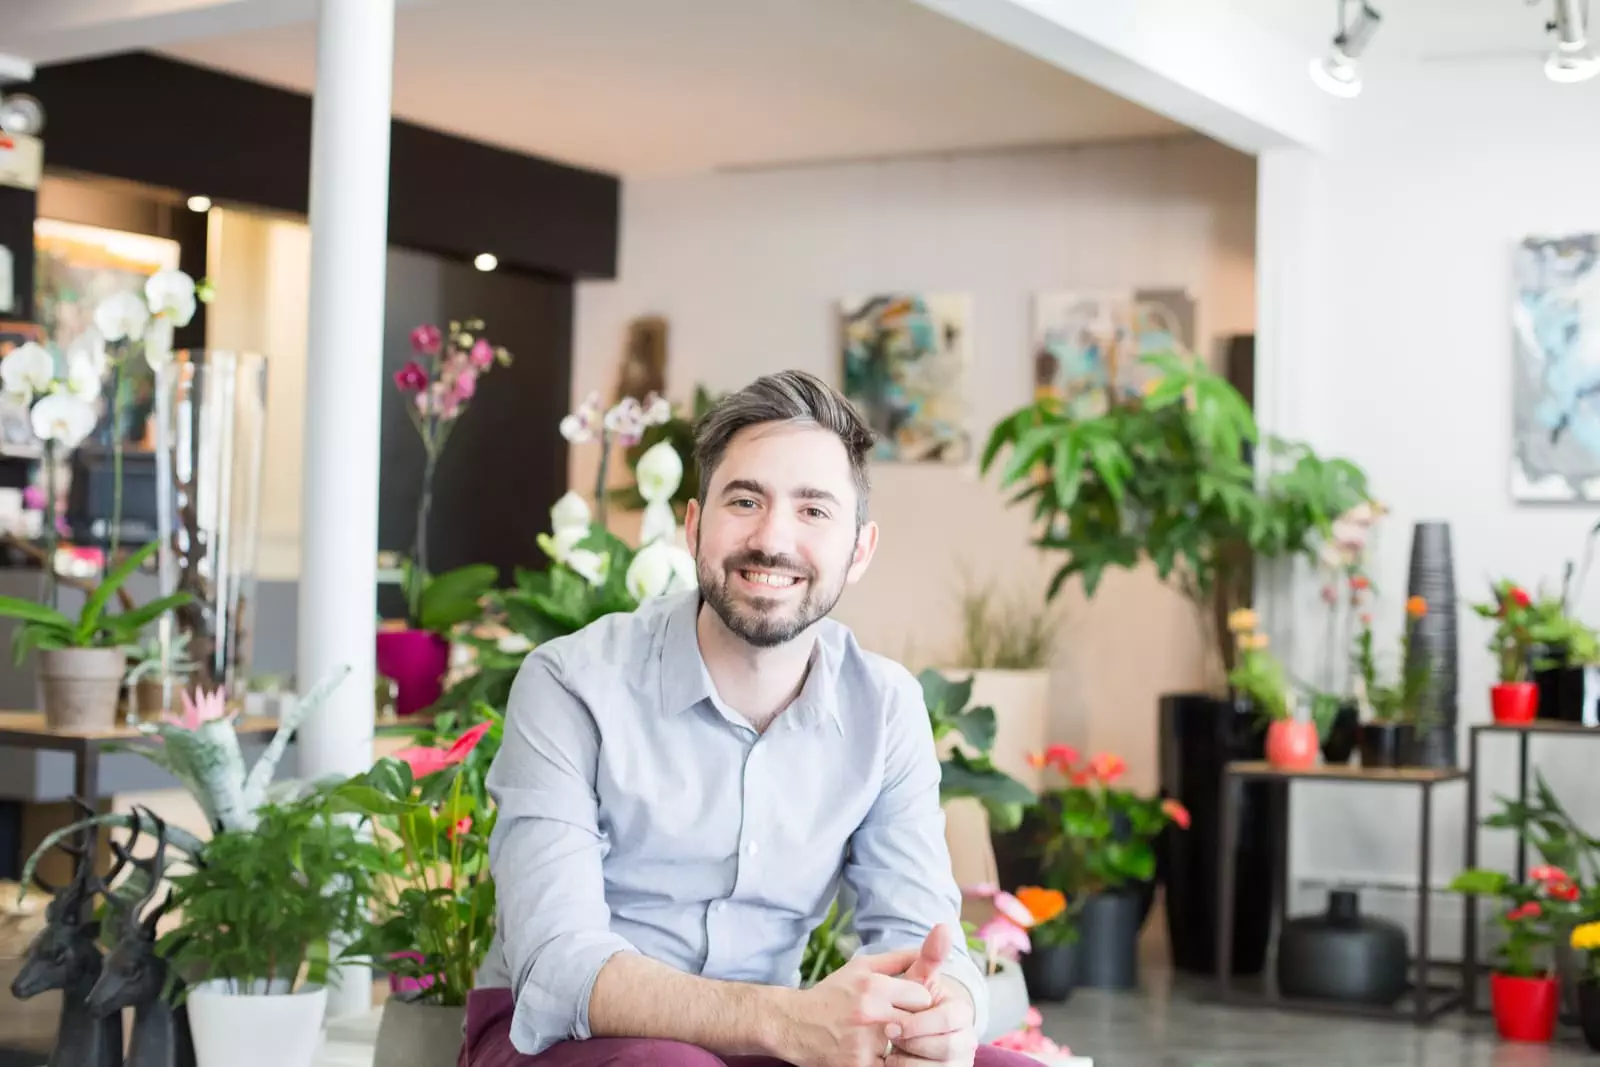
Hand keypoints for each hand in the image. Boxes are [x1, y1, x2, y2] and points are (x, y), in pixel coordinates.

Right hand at [778, 947, 934, 1066]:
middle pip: (919, 1022)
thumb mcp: (861, 967)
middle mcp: (871, 1013)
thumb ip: (897, 959)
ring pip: (907, 1046)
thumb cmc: (832, 994)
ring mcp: (865, 1044)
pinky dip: (888, 1061)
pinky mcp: (859, 1066)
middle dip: (914, 1022)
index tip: (910, 1004)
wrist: (793, 1025)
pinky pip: (891, 1065)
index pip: (922, 996)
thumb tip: (929, 945)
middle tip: (902, 1022)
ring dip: (902, 1044)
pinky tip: (877, 1052)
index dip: (919, 1001)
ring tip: (890, 1038)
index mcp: (873, 986)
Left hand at [888, 925, 976, 1065]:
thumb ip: (929, 958)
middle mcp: (968, 1040)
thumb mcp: (912, 983)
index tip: (889, 1025)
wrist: (893, 1039)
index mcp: (961, 1013)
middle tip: (890, 1041)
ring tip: (891, 1055)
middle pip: (946, 1049)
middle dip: (913, 1045)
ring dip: (909, 1063)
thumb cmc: (902, 1007)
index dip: (915, 1024)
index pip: (945, 1020)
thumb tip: (944, 925)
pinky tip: (893, 1066)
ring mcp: (960, 1062)